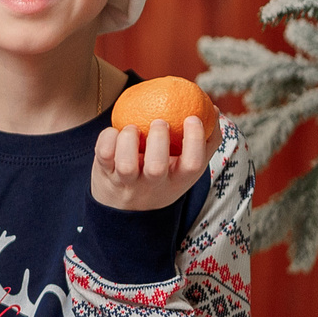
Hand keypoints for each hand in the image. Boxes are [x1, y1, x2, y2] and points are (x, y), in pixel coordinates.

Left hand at [93, 113, 208, 211]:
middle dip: (158, 141)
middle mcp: (152, 185)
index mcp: (178, 180)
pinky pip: (103, 155)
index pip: (193, 164)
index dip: (195, 140)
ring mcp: (127, 182)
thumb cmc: (163, 175)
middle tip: (159, 122)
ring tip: (133, 127)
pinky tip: (114, 130)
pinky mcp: (105, 174)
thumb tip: (214, 108)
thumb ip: (203, 142)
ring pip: (126, 165)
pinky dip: (107, 138)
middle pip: (157, 168)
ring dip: (129, 139)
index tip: (192, 117)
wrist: (124, 208)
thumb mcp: (185, 168)